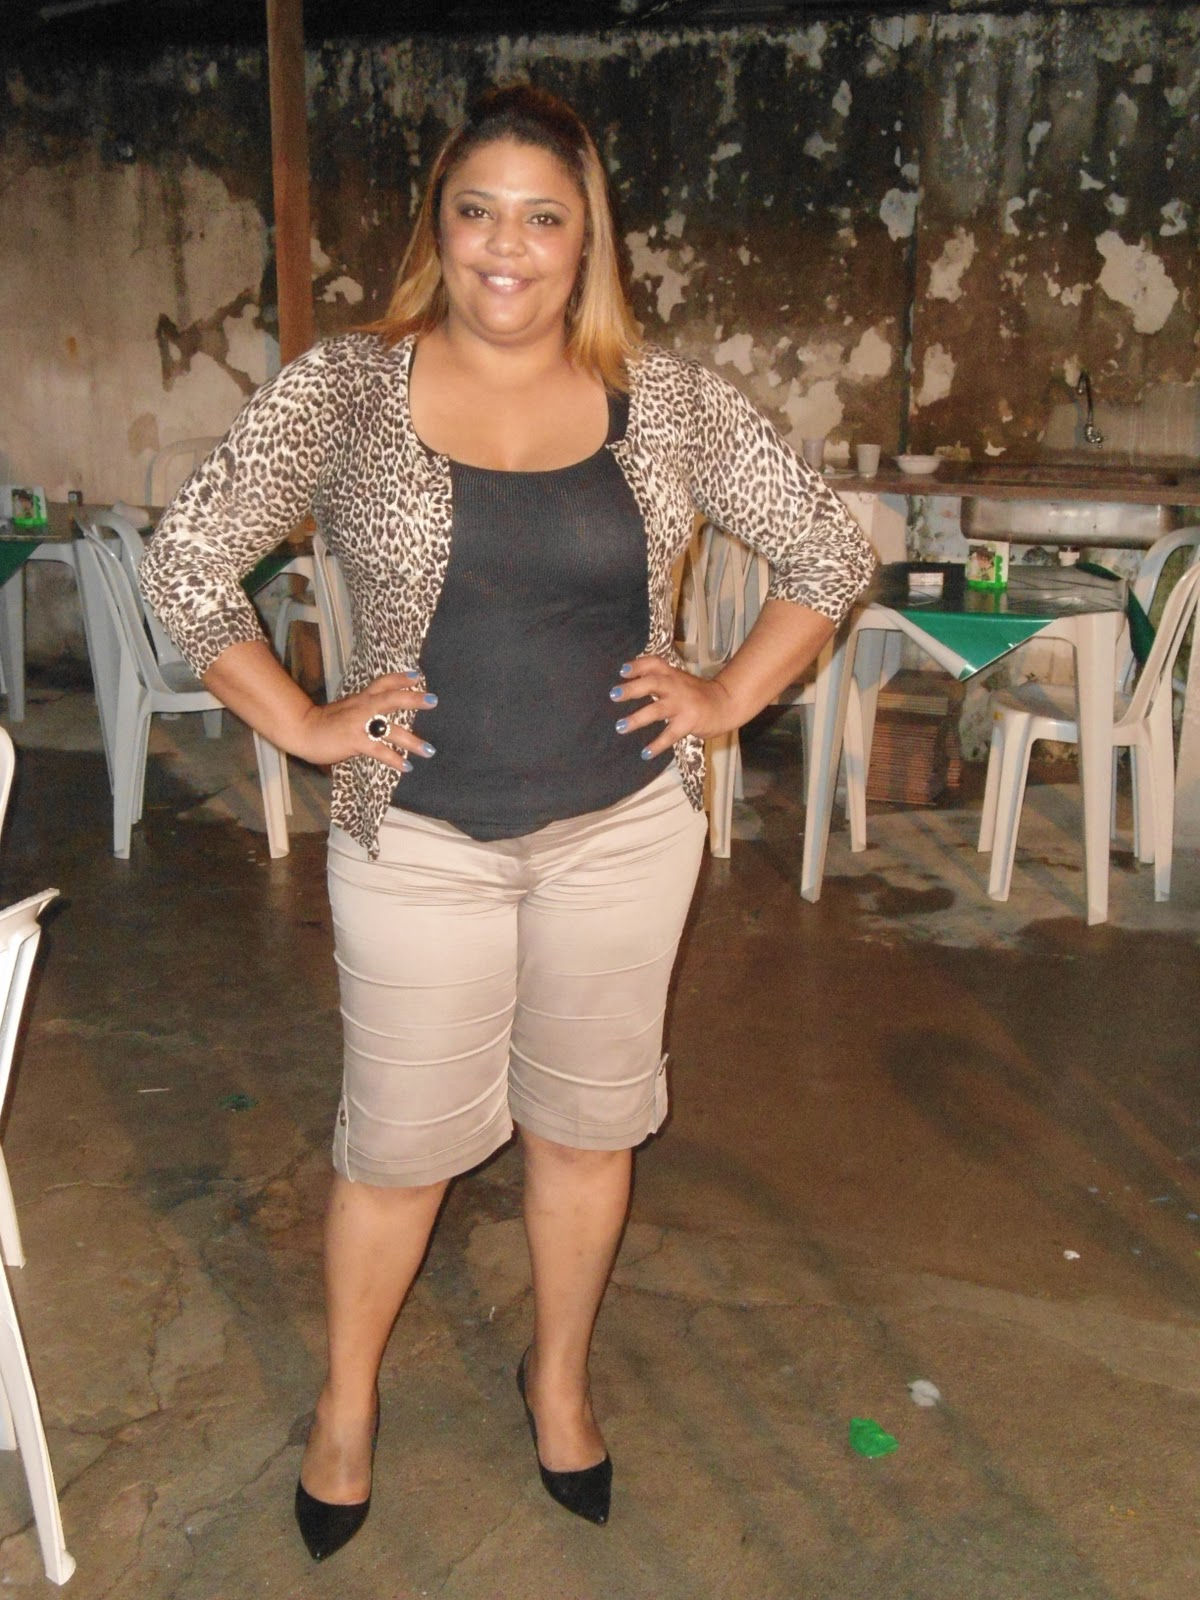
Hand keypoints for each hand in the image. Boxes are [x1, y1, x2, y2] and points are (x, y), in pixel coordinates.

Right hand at [294, 671, 438, 773]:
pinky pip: (378, 750)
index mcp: (361, 699)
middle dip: (413, 699)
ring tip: (429, 750)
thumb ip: (364, 709)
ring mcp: (359, 724)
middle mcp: (362, 707)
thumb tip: (380, 715)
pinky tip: (406, 767)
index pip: (383, 683)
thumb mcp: (346, 710)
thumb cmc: (324, 723)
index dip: (400, 678)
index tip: (417, 676)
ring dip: (412, 740)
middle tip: (434, 700)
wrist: (301, 730)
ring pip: (390, 729)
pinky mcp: (354, 741)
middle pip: (391, 698)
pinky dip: (394, 759)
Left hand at [610, 656, 739, 759]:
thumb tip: (630, 684)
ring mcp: (682, 704)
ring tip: (620, 727)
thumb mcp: (679, 681)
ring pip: (657, 709)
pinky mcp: (689, 722)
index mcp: (672, 675)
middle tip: (614, 695)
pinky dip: (657, 744)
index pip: (655, 664)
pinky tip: (645, 753)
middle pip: (653, 683)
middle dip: (632, 688)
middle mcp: (676, 686)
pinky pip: (670, 734)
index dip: (638, 665)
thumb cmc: (697, 694)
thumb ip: (660, 680)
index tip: (622, 671)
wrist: (726, 704)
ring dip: (637, 718)